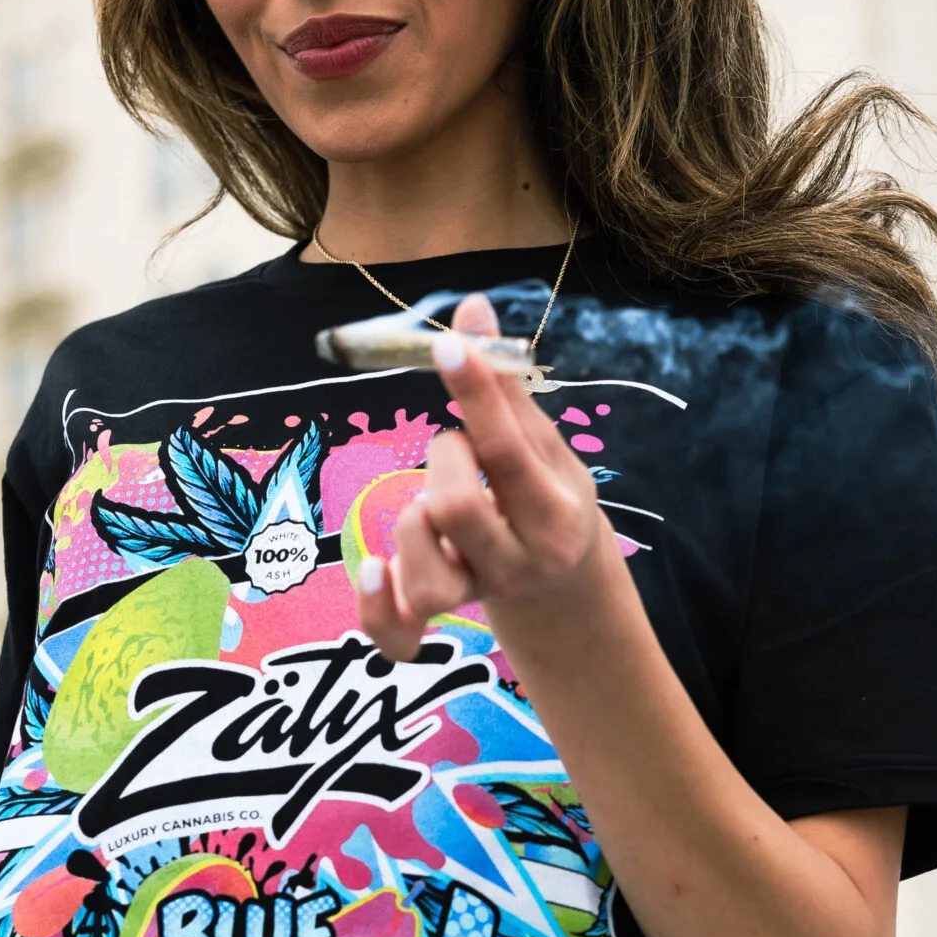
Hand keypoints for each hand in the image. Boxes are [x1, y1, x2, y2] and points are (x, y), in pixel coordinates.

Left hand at [353, 293, 618, 660]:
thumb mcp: (544, 447)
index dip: (475, 394)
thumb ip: (504, 387)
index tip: (448, 348)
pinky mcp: (445, 614)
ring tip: (434, 508)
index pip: (508, 448)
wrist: (565, 591)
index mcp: (557, 509)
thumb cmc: (548, 500)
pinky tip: (371, 570)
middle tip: (458, 454)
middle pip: (455, 505)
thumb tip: (468, 307)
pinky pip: (399, 629)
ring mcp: (482, 592)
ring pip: (425, 569)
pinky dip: (378, 609)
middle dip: (443, 461)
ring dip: (413, 524)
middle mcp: (522, 558)